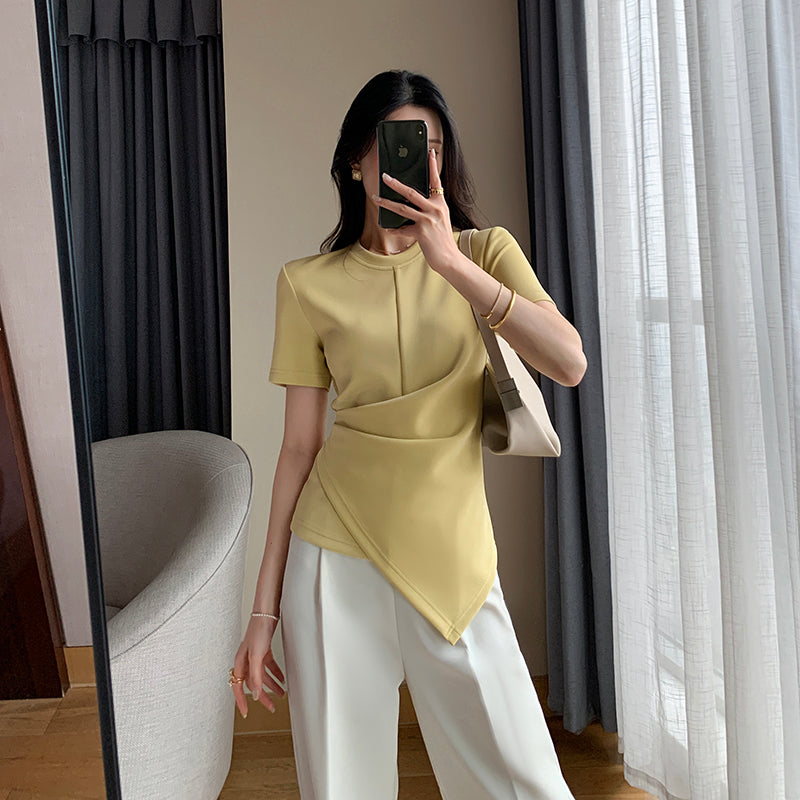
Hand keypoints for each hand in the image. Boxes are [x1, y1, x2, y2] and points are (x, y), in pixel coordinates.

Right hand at [231, 616, 285, 718]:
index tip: (246, 713)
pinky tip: (282, 678)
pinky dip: (275, 673)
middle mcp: (246, 661)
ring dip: (271, 685)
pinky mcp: (264, 650)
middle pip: (252, 684)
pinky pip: (269, 666)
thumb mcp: (256, 656)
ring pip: (262, 676)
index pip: (238, 687)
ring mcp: (255, 655)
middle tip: (271, 707)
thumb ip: (255, 677)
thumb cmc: (258, 631)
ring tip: (281, 694)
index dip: (241, 701)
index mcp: (240, 663)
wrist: (266, 613)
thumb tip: (254, 695)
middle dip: (262, 696)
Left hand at [370, 148, 461, 271]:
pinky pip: (402, 228)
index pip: (436, 181)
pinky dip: (393, 229)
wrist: (449, 258)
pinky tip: (386, 227)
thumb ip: (428, 209)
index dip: (432, 166)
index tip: (429, 152)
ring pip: (402, 208)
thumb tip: (410, 203)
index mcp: (440, 203)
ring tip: (375, 198)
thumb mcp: (440, 220)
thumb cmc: (442, 240)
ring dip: (386, 203)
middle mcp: (435, 209)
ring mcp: (428, 220)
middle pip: (411, 192)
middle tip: (384, 176)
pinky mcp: (421, 232)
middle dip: (396, 183)